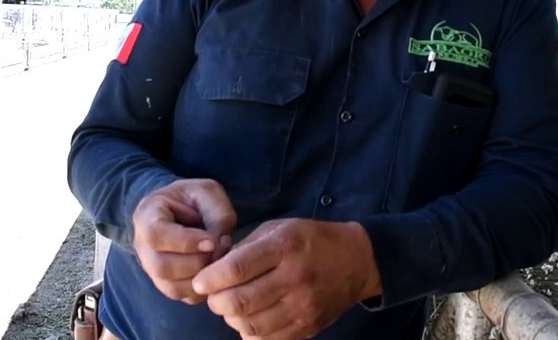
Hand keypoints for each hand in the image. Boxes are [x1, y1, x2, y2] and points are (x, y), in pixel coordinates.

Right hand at [132, 178, 237, 304]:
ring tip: (218, 261)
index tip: (212, 241)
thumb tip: (221, 244)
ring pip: (170, 286)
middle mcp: (142, 246)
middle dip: (196, 263)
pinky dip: (201, 289)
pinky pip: (180, 296)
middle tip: (218, 252)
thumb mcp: (206, 192)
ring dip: (200, 278)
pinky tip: (213, 272)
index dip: (185, 242)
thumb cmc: (192, 198)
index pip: (156, 235)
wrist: (179, 208)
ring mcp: (150, 267)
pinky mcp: (164, 283)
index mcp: (147, 215)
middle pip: (161, 266)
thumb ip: (216, 213)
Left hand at [191, 218, 381, 339]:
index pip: (236, 269)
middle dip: (216, 301)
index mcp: (285, 246)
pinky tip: (252, 317)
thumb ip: (246, 247)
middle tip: (214, 295)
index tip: (201, 281)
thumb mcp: (280, 228)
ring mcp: (302, 307)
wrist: (356, 261)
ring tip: (232, 306)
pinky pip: (266, 338)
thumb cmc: (311, 240)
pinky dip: (250, 331)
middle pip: (239, 301)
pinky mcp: (307, 327)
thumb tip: (213, 269)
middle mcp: (294, 277)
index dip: (210, 278)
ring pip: (249, 325)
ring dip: (231, 318)